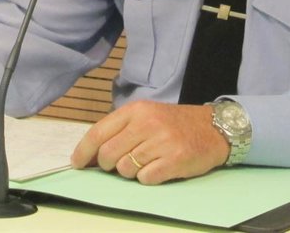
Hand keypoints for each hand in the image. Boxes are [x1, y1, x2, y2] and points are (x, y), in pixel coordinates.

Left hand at [69, 101, 228, 184]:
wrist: (212, 128)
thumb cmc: (174, 124)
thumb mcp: (146, 116)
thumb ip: (120, 131)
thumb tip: (90, 156)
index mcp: (136, 111)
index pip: (98, 133)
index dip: (83, 151)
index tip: (77, 163)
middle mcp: (147, 123)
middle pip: (108, 155)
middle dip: (109, 165)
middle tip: (121, 163)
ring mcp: (161, 142)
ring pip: (125, 169)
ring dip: (131, 171)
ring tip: (147, 162)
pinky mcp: (174, 160)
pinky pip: (145, 179)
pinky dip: (148, 178)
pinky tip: (159, 168)